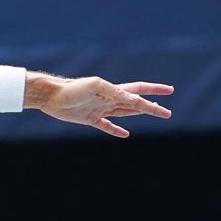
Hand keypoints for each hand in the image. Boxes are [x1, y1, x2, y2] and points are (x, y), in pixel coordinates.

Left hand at [39, 77, 172, 137]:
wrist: (51, 96)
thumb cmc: (71, 89)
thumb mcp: (93, 86)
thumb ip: (113, 90)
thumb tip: (133, 98)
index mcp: (112, 90)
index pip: (138, 90)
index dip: (154, 91)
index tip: (170, 90)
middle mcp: (108, 99)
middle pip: (135, 104)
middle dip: (152, 108)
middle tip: (167, 112)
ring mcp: (100, 109)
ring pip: (125, 113)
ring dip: (139, 114)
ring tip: (153, 113)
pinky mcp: (89, 119)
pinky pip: (107, 126)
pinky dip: (117, 130)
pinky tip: (125, 134)